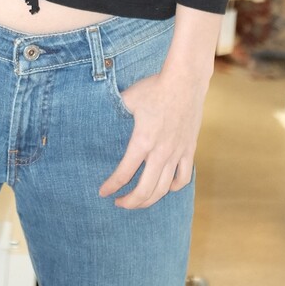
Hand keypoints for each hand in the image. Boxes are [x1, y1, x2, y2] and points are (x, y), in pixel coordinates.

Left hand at [98, 70, 203, 208]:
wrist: (185, 82)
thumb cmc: (154, 88)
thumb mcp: (128, 99)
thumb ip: (113, 110)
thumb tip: (95, 112)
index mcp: (142, 141)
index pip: (123, 173)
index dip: (111, 186)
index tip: (103, 193)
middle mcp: (160, 152)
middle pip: (145, 191)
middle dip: (130, 202)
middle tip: (119, 203)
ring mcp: (177, 153)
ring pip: (163, 189)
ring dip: (149, 201)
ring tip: (138, 201)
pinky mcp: (189, 150)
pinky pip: (182, 178)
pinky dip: (172, 187)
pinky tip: (164, 187)